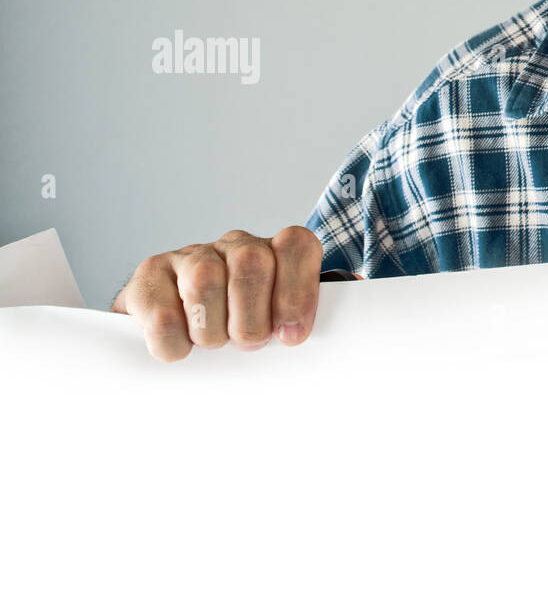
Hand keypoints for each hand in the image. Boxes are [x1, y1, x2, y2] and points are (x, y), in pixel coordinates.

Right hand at [110, 226, 324, 360]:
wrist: (175, 332)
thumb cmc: (242, 329)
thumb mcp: (282, 322)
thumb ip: (314, 312)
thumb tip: (355, 302)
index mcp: (275, 252)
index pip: (297, 244)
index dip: (297, 290)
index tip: (290, 336)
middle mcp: (234, 246)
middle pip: (252, 264)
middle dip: (251, 319)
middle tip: (247, 342)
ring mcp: (190, 256)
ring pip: (204, 281)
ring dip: (212, 331)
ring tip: (214, 343)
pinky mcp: (149, 276)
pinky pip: (163, 313)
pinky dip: (175, 344)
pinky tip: (182, 347)